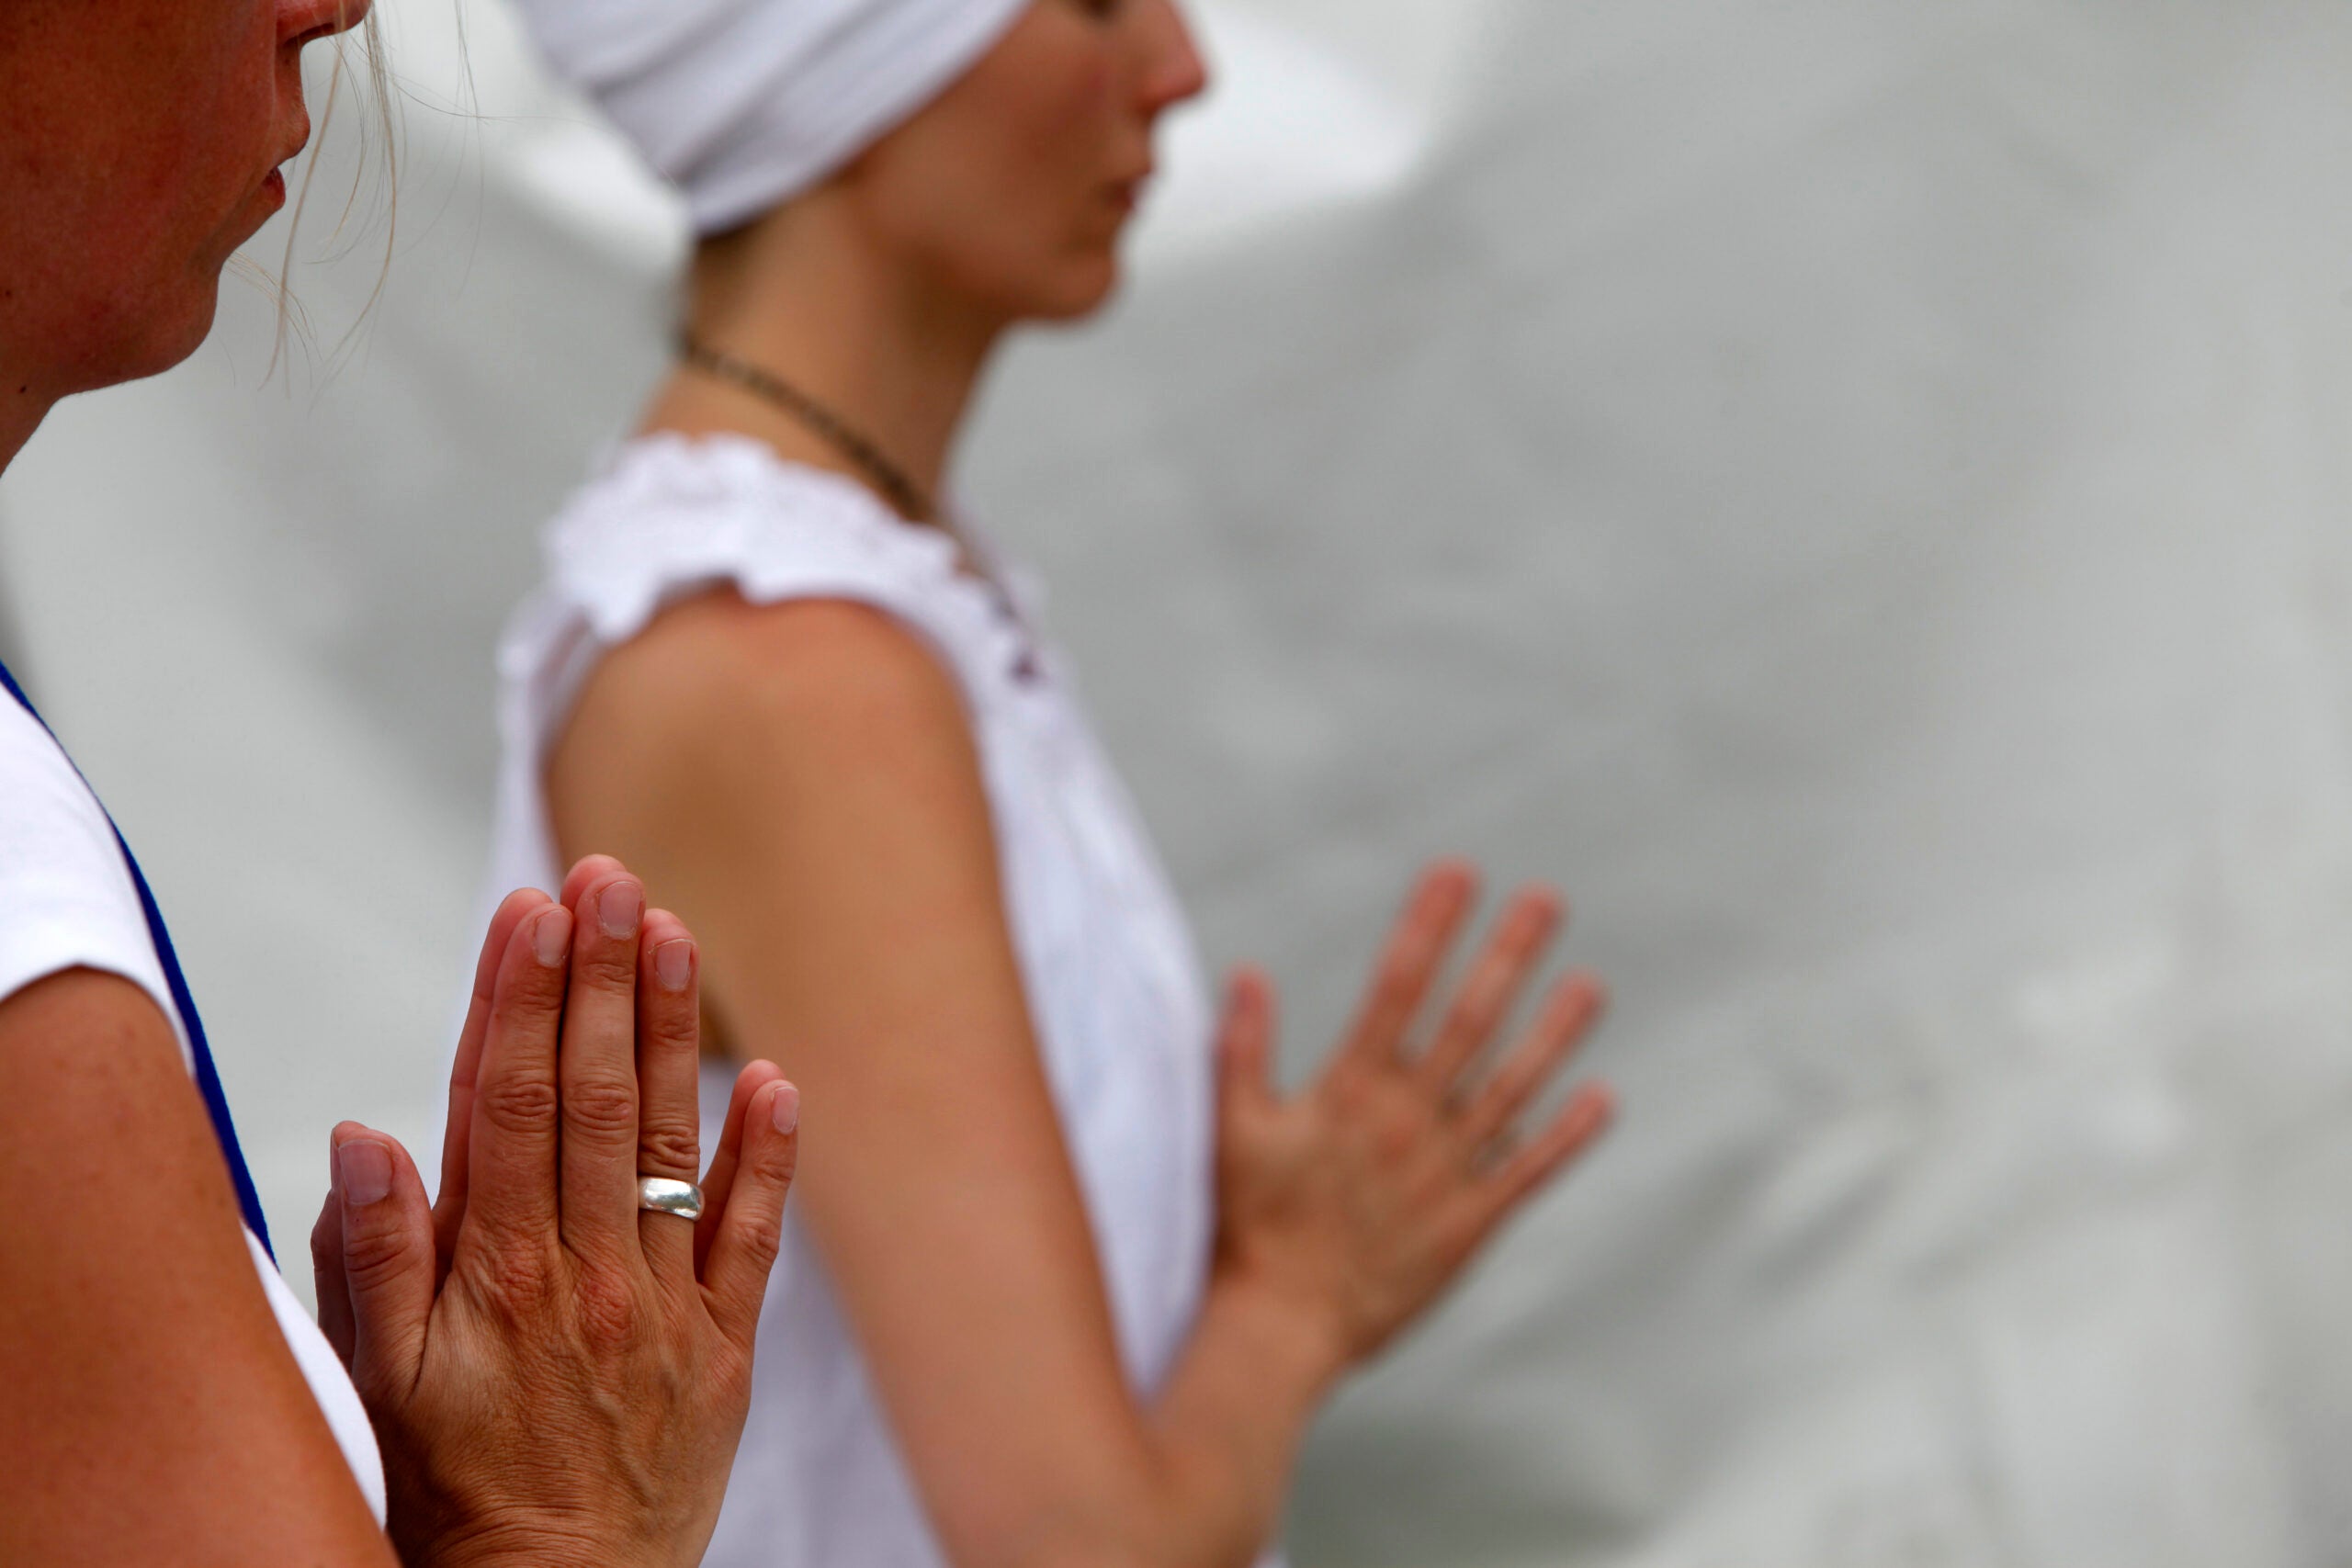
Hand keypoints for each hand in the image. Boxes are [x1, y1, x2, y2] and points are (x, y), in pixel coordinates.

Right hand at [309, 857, 801, 1567]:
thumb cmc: (452, 1484)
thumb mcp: (378, 1380)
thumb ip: (373, 1254)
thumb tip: (363, 1131)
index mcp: (497, 1271)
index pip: (511, 1104)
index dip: (521, 1000)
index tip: (532, 911)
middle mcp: (587, 1273)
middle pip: (597, 1100)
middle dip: (600, 980)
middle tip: (609, 879)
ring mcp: (664, 1305)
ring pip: (672, 1144)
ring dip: (673, 1033)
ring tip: (674, 932)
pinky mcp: (726, 1346)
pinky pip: (754, 1236)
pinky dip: (767, 1156)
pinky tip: (777, 1079)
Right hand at [1209, 861, 1611, 1371]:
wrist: (1279, 1328)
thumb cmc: (1247, 1229)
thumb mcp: (1232, 1130)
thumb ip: (1241, 1050)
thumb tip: (1246, 974)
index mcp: (1350, 1091)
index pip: (1397, 988)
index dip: (1430, 927)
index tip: (1457, 874)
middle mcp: (1407, 1121)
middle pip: (1468, 1021)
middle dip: (1509, 955)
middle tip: (1546, 900)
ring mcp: (1444, 1172)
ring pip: (1512, 1087)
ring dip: (1554, 1033)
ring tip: (1590, 985)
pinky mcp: (1468, 1224)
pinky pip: (1526, 1172)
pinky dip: (1565, 1135)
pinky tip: (1600, 1098)